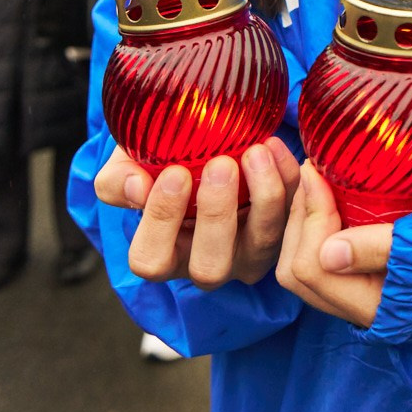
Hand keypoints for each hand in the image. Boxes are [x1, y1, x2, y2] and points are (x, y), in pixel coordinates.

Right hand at [94, 138, 301, 287]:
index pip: (151, 260)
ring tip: (255, 151)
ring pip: (261, 244)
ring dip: (262, 196)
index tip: (175, 172)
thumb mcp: (128, 164)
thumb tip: (136, 187)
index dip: (161, 221)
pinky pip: (292, 214)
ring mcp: (248, 254)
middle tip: (220, 164)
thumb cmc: (161, 162)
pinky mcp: (282, 234)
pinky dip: (288, 180)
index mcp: (162, 253)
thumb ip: (118, 178)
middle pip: (210, 267)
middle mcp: (206, 263)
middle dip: (217, 215)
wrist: (204, 145)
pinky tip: (275, 146)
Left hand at [276, 160, 391, 327]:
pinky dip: (313, 227)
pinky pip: (317, 260)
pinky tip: (323, 197)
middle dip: (297, 215)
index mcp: (374, 305)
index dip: (311, 214)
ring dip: (301, 220)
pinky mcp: (360, 283)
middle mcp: (358, 310)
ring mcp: (357, 298)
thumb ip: (381, 249)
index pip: (314, 267)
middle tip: (307, 171)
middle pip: (297, 270)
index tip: (317, 172)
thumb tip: (330, 252)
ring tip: (311, 179)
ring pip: (301, 266)